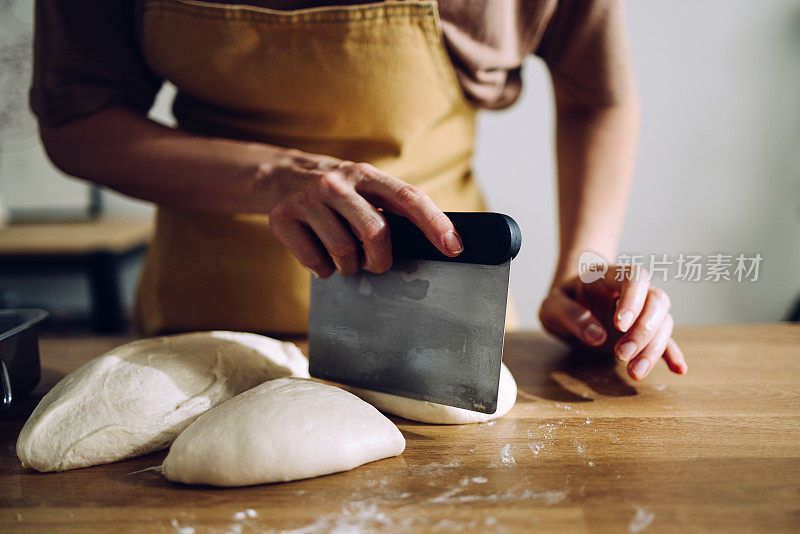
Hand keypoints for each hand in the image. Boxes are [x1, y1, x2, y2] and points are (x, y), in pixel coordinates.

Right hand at [260, 149, 462, 277]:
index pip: (408, 198)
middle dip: (381, 259)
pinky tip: (320, 256)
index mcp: (366, 175)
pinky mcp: (283, 219)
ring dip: (350, 267)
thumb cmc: (337, 192)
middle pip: (375, 232)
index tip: (454, 247)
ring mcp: (308, 200)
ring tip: (345, 258)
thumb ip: (392, 209)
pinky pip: (315, 262)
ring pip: (343, 252)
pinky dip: (324, 269)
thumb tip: (434, 242)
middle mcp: (337, 183)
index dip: (434, 223)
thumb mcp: (364, 188)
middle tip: (377, 264)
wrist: (278, 175)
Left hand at [539, 265, 686, 379]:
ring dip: (653, 348)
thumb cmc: (561, 301)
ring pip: (663, 322)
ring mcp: (641, 311)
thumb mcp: (552, 306)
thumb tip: (597, 336)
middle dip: (643, 331)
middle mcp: (631, 292)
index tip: (620, 325)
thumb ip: (570, 315)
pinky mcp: (643, 331)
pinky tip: (678, 369)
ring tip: (634, 373)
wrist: (568, 305)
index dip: (633, 299)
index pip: (634, 278)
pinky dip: (671, 353)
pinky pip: (665, 339)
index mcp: (608, 276)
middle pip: (656, 301)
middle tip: (621, 356)